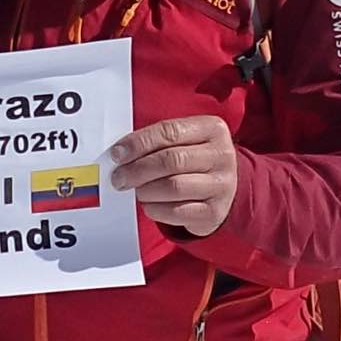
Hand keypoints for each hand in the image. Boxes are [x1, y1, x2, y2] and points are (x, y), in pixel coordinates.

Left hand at [110, 116, 236, 236]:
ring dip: (146, 190)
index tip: (117, 154)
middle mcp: (222, 155)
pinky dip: (156, 209)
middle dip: (138, 169)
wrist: (222, 188)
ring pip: (174, 187)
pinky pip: (178, 211)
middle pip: (171, 160)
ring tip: (135, 190)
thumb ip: (158, 141)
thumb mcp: (185, 140)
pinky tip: (149, 205)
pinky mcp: (215, 212)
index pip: (169, 131)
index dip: (139, 142)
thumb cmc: (193, 159)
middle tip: (119, 178)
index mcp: (212, 129)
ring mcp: (222, 185)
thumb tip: (120, 153)